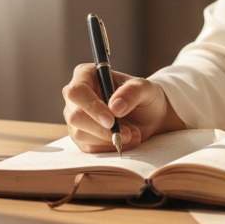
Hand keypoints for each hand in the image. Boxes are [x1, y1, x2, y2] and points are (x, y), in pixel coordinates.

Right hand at [62, 64, 184, 152]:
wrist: (149, 115)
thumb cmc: (144, 96)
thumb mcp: (145, 89)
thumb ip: (131, 93)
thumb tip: (114, 107)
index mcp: (86, 75)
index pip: (77, 91)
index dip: (92, 107)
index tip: (111, 120)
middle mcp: (76, 97)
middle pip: (75, 116)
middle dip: (101, 129)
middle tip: (127, 133)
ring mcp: (76, 117)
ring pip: (80, 134)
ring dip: (108, 139)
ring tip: (132, 134)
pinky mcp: (81, 136)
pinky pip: (88, 147)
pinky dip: (109, 147)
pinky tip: (125, 140)